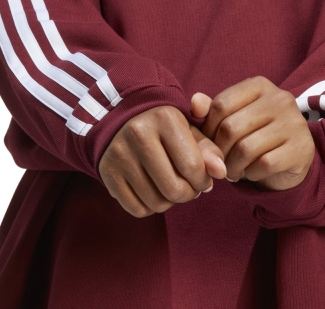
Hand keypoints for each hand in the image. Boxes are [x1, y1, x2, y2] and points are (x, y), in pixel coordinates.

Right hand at [99, 106, 226, 217]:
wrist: (121, 120)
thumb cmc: (162, 127)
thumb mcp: (187, 129)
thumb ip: (209, 149)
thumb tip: (221, 172)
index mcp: (164, 118)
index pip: (193, 167)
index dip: (204, 181)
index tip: (202, 178)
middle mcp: (137, 134)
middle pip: (174, 189)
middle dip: (188, 194)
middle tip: (188, 186)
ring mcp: (119, 154)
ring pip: (156, 203)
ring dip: (170, 202)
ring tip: (170, 186)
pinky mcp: (107, 172)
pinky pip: (136, 209)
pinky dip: (149, 207)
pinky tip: (152, 190)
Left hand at [191, 77, 314, 190]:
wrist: (287, 158)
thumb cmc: (251, 134)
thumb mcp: (230, 118)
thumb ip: (210, 110)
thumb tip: (194, 103)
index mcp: (258, 85)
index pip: (220, 105)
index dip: (207, 128)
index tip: (208, 141)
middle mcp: (279, 98)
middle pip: (230, 128)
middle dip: (218, 151)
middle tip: (218, 161)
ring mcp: (294, 122)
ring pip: (245, 149)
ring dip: (231, 166)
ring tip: (230, 170)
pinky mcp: (301, 148)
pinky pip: (264, 164)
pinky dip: (250, 173)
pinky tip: (249, 172)